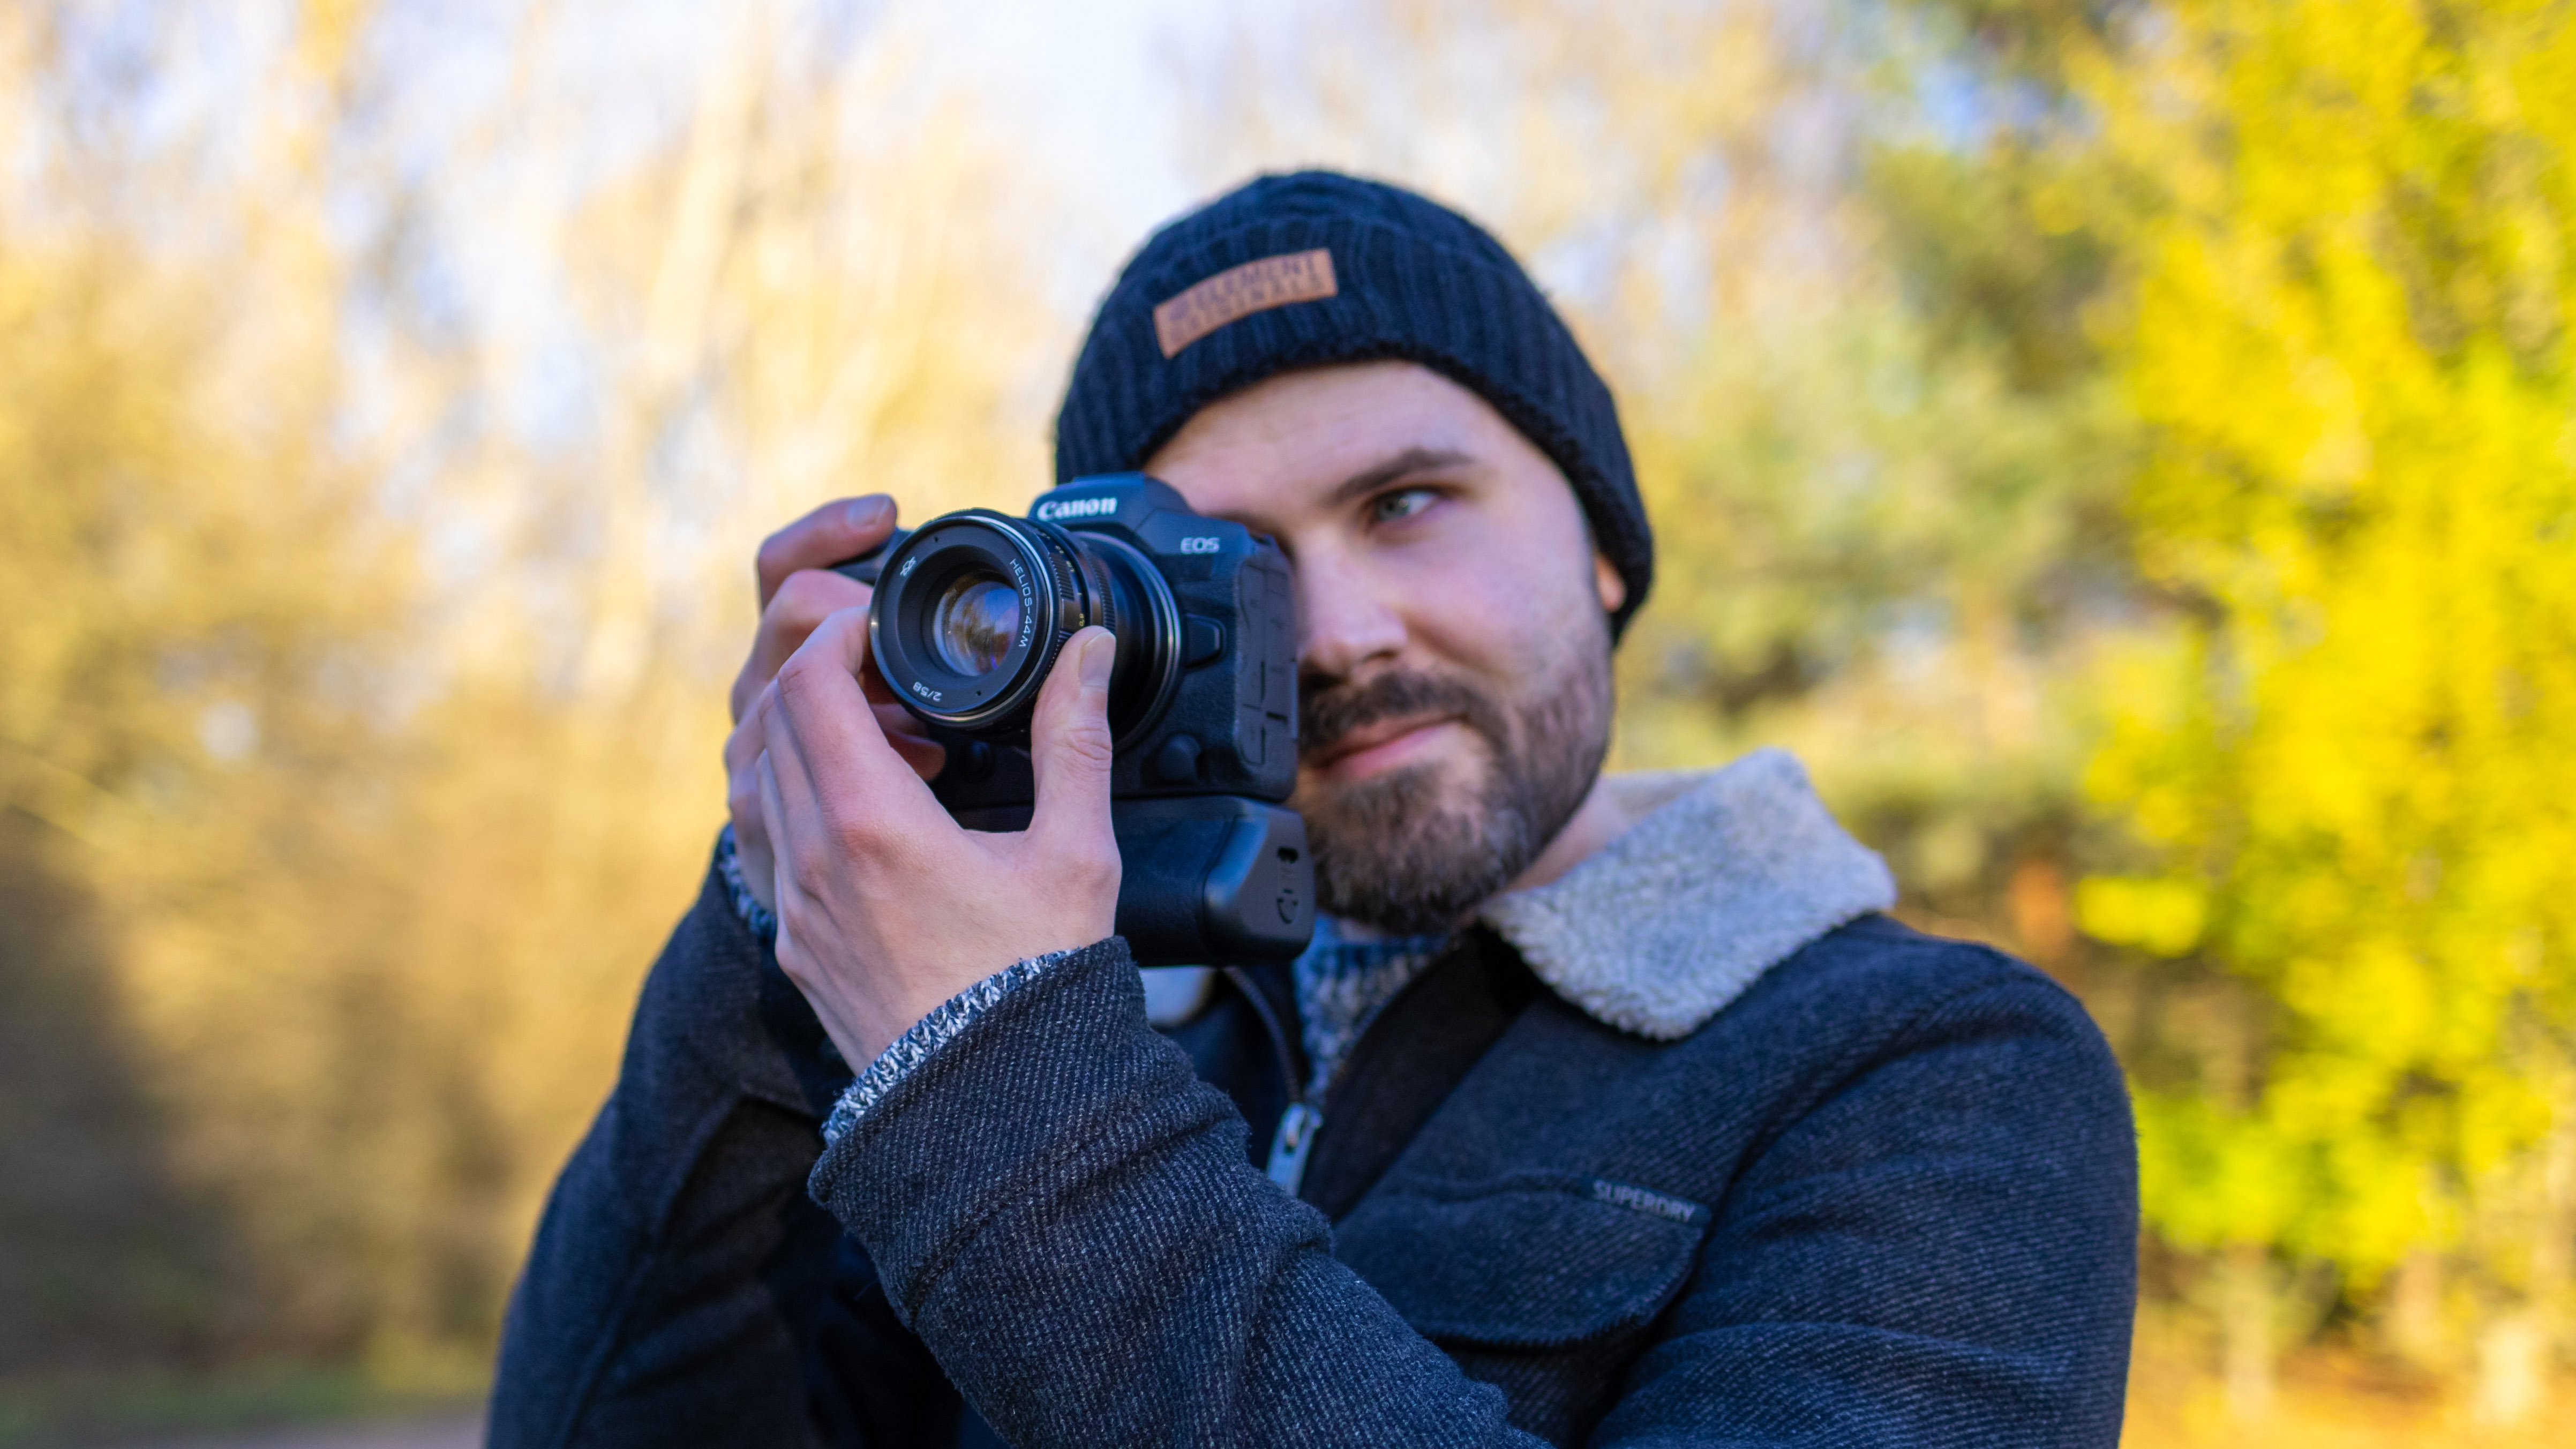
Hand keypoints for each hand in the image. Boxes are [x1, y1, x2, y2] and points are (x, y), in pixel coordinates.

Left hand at [751, 614, 1121, 1066]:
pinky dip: (798, 802)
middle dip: (823, 678)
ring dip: (805, 739)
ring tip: (882, 740)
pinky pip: (767, 844)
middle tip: (890, 675)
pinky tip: (864, 812)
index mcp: (873, 822)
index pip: (813, 683)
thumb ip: (1074, 740)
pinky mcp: (795, 946)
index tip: (882, 626)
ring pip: (759, 781)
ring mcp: (795, 906)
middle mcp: (813, 859)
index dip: (839, 635)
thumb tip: (1086, 651)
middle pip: (776, 722)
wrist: (995, 1108)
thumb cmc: (1040, 982)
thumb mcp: (1075, 853)